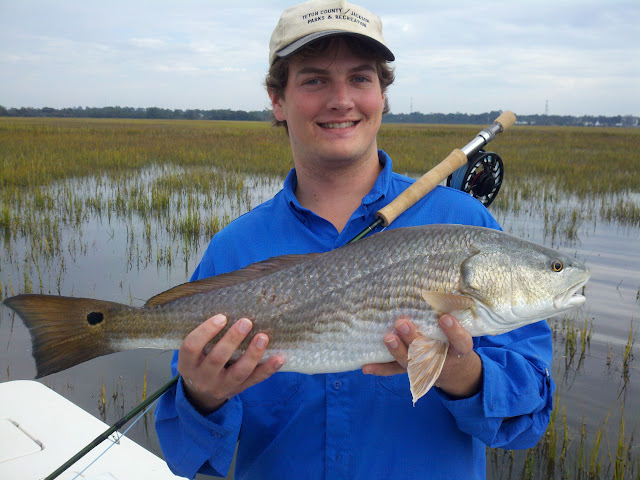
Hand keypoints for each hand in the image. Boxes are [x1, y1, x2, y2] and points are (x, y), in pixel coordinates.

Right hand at [177, 314, 284, 413]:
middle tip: (246, 322)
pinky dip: (268, 369)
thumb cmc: (200, 361)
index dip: (205, 331)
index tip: (221, 317)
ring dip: (252, 354)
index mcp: (187, 364)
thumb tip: (230, 306)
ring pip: (238, 372)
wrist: (202, 394)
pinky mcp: (238, 390)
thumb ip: (205, 336)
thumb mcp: (194, 353)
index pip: (191, 347)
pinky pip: (254, 380)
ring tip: (263, 337)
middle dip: (232, 340)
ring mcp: (221, 387)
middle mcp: (202, 378)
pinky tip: (279, 358)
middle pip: (217, 359)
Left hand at [362, 315, 481, 397]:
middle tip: (402, 324)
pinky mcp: (410, 370)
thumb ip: (453, 313)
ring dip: (397, 350)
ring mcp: (424, 367)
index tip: (444, 318)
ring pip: (409, 362)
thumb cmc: (454, 339)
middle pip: (428, 351)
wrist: (454, 369)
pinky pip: (394, 370)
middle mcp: (441, 360)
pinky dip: (380, 369)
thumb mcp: (461, 329)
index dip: (454, 332)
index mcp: (458, 348)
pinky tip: (366, 366)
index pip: (460, 341)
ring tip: (388, 338)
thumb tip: (446, 287)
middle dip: (414, 338)